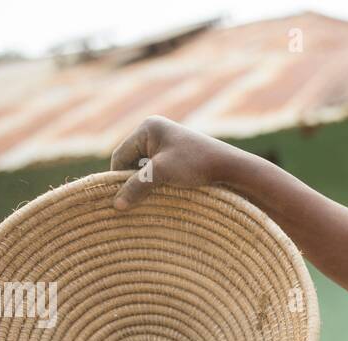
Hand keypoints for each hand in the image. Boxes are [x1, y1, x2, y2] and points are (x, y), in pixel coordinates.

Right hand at [110, 116, 251, 209]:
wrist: (231, 167)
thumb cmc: (196, 165)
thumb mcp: (162, 174)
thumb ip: (137, 186)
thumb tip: (116, 205)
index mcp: (148, 127)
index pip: (120, 154)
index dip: (116, 178)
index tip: (117, 200)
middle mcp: (156, 131)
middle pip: (131, 161)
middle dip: (130, 181)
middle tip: (128, 204)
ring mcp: (168, 143)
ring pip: (144, 168)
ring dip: (143, 184)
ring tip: (143, 202)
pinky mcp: (178, 155)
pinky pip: (158, 170)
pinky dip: (156, 183)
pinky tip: (159, 197)